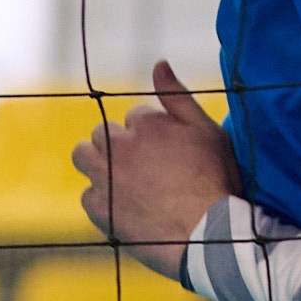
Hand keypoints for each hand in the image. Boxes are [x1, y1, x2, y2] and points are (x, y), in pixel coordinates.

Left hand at [73, 61, 240, 279]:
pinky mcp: (99, 209)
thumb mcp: (207, 131)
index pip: (134, 118)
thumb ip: (177, 96)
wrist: (210, 237)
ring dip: (98, 163)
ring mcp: (105, 177)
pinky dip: (102, 199)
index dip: (151, 135)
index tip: (167, 155)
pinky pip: (88, 195)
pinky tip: (126, 208)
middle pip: (103, 134)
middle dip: (118, 145)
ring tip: (123, 180)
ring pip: (84, 157)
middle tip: (144, 168)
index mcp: (145, 123)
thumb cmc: (216, 181)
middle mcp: (119, 146)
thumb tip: (158, 63)